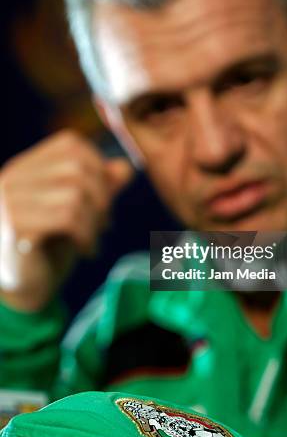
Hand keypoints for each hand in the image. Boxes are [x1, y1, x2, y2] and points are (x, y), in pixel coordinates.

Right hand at [0, 130, 133, 310]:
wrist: (22, 292)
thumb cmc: (50, 248)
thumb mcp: (79, 212)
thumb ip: (100, 187)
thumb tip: (126, 167)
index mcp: (26, 168)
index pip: (70, 143)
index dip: (98, 166)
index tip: (105, 196)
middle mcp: (13, 179)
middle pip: (76, 167)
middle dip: (102, 195)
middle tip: (105, 222)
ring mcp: (10, 202)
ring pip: (74, 193)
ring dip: (96, 220)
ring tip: (94, 238)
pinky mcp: (16, 228)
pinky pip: (67, 218)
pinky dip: (87, 234)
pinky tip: (87, 250)